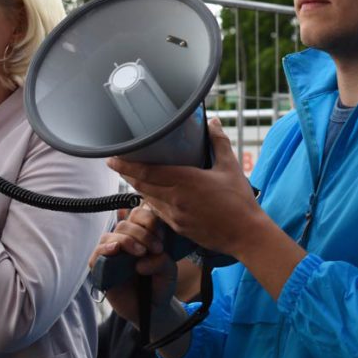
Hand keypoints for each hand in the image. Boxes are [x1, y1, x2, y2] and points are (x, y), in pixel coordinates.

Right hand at [88, 204, 175, 327]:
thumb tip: (141, 261)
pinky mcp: (101, 268)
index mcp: (140, 234)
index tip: (161, 237)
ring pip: (111, 235)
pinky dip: (105, 249)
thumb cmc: (160, 285)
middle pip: (125, 224)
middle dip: (142, 233)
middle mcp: (124, 241)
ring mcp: (112, 254)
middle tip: (155, 248)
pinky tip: (115, 249)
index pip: (139, 214)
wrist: (153, 310)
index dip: (149, 220)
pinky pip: (97, 254)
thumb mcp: (169, 270)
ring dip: (127, 240)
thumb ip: (161, 260)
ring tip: (141, 253)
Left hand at [107, 118, 265, 257]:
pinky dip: (152, 201)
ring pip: (148, 199)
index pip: (146, 172)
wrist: (246, 235)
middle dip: (127, 174)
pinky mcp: (178, 227)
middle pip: (141, 185)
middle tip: (117, 162)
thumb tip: (212, 122)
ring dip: (138, 187)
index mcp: (185, 181)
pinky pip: (158, 212)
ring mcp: (175, 216)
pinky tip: (153, 194)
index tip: (112, 158)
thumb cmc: (239, 201)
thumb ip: (219, 142)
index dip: (126, 165)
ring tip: (133, 175)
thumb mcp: (230, 167)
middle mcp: (175, 199)